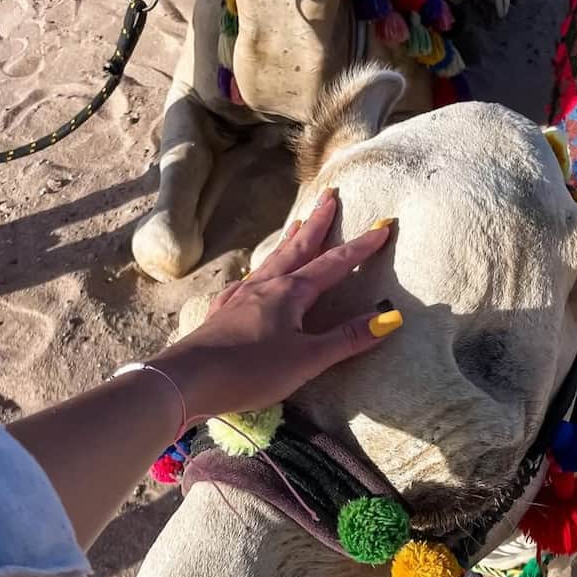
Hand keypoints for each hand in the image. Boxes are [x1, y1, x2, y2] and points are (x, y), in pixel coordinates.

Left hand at [153, 190, 400, 418]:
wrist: (186, 381)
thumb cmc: (250, 371)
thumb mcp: (307, 359)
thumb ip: (346, 339)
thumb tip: (389, 317)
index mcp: (290, 293)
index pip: (333, 264)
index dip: (360, 246)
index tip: (382, 224)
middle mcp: (265, 286)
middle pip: (298, 248)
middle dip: (317, 223)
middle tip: (330, 195)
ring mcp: (240, 298)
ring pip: (271, 262)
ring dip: (289, 241)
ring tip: (297, 223)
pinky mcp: (222, 314)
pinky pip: (248, 283)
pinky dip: (260, 273)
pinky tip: (254, 279)